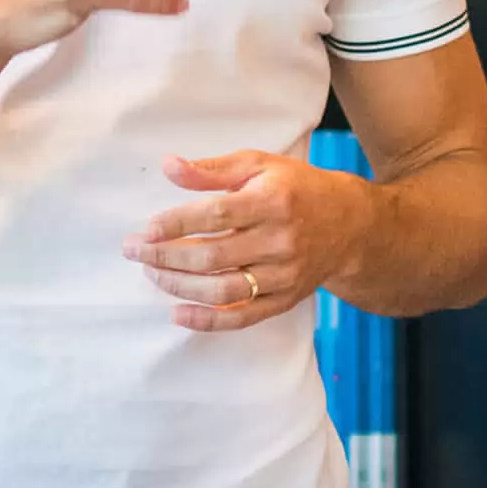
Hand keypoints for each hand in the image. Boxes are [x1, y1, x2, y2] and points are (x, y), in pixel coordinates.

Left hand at [124, 150, 379, 329]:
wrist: (351, 225)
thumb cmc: (297, 189)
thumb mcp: (259, 165)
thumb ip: (212, 169)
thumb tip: (168, 167)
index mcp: (272, 201)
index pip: (216, 215)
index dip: (176, 223)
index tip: (146, 229)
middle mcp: (280, 240)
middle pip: (213, 255)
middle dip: (166, 256)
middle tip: (135, 251)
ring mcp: (284, 274)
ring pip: (224, 289)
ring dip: (180, 286)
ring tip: (152, 273)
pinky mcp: (285, 299)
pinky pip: (243, 317)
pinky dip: (208, 321)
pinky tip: (178, 313)